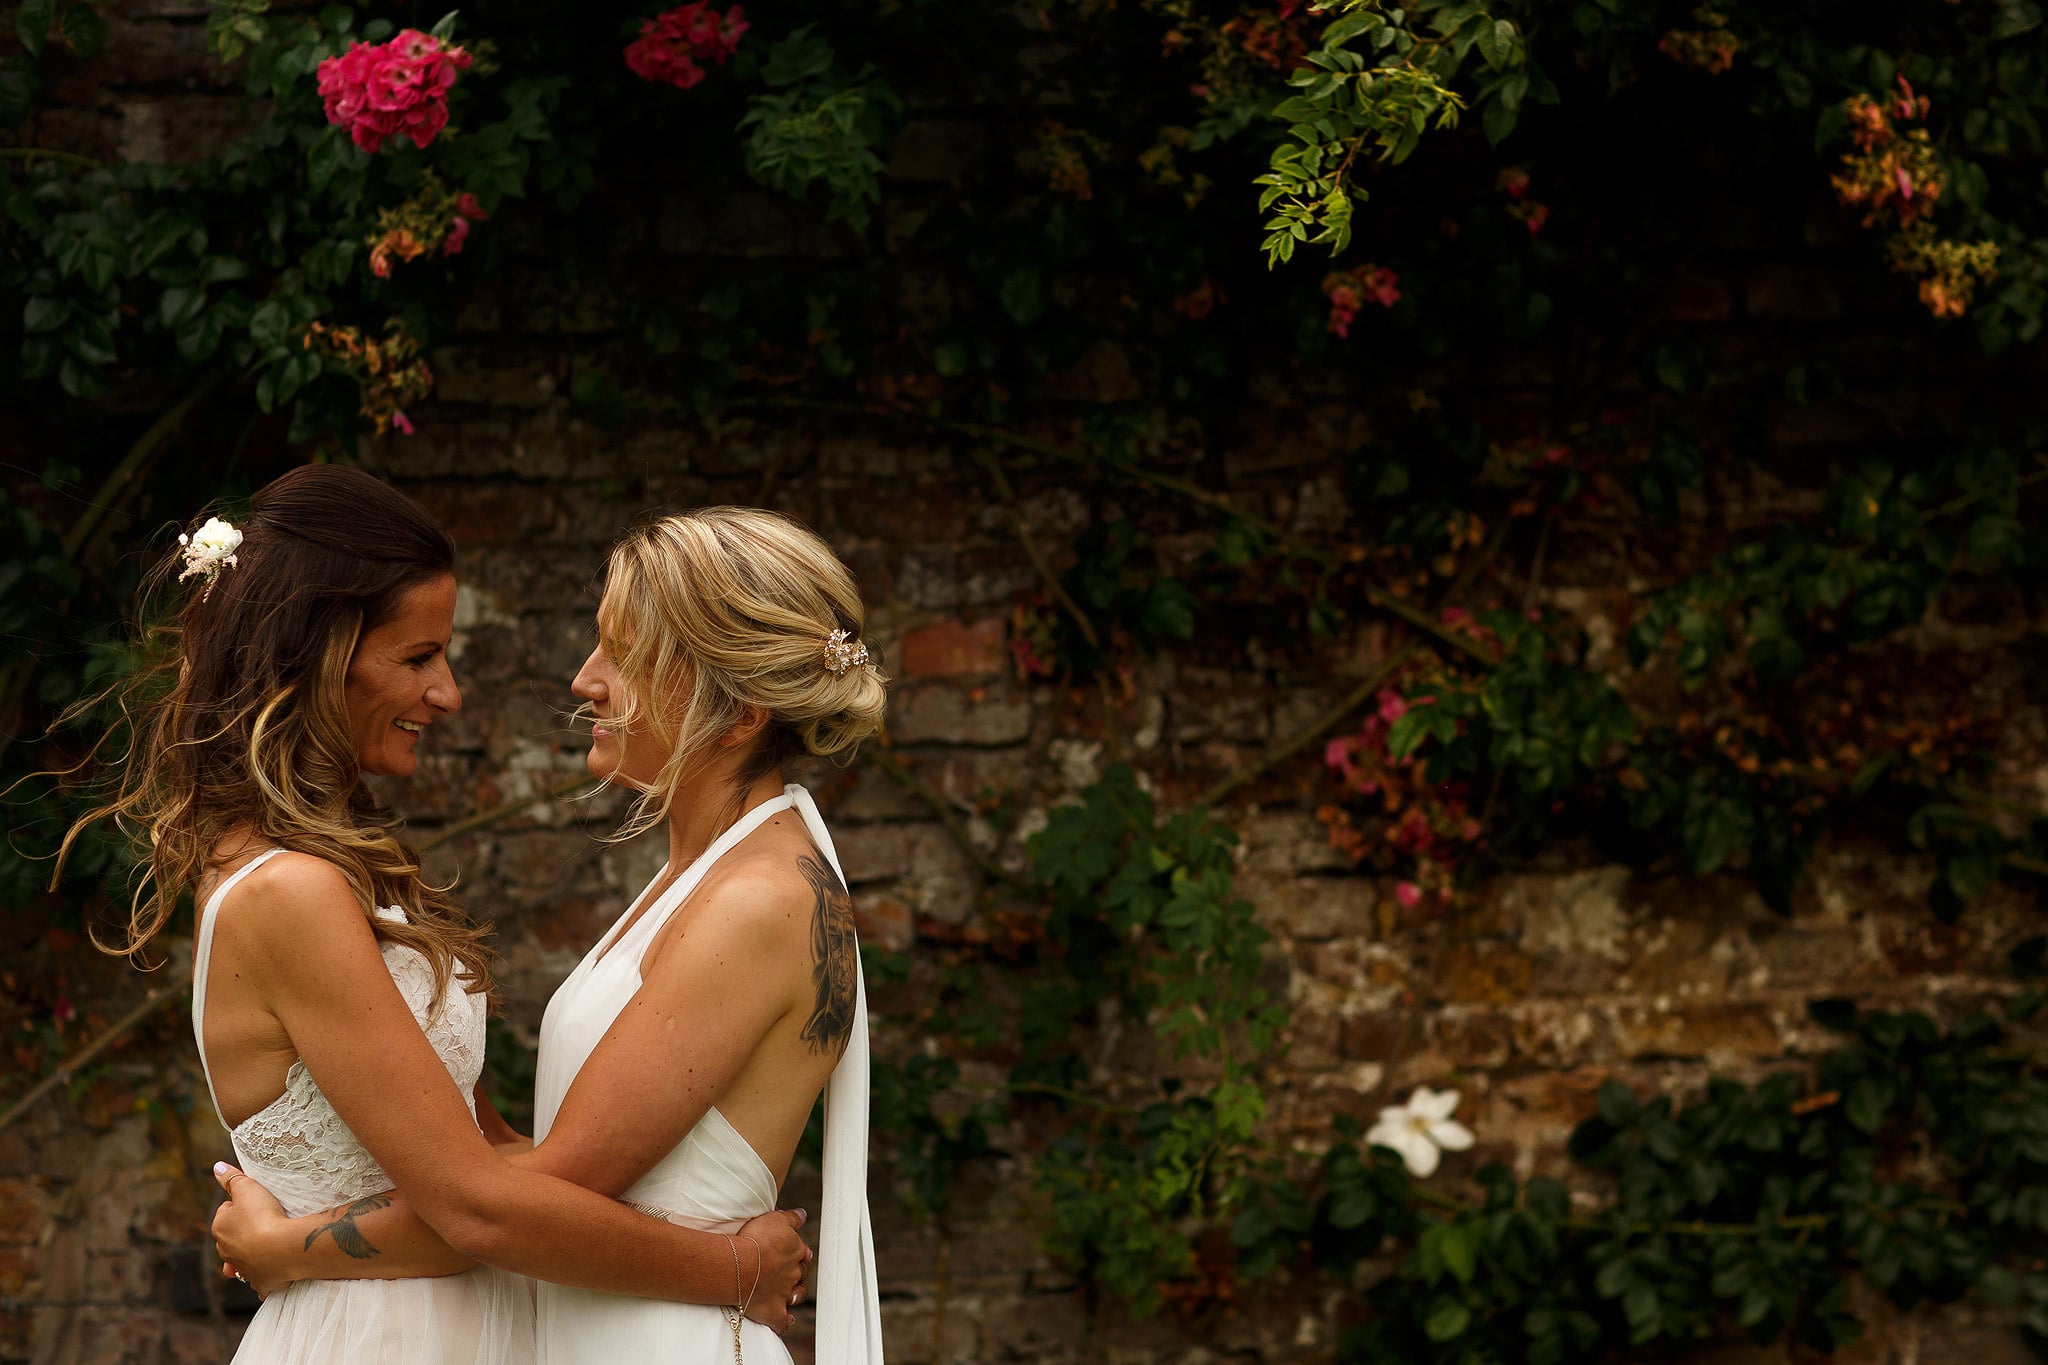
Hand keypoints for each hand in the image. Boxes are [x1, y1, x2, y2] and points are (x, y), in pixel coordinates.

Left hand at [211, 1161, 294, 1299]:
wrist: (280, 1248)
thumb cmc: (262, 1216)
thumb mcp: (247, 1188)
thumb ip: (232, 1178)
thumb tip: (217, 1167)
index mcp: (219, 1228)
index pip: (225, 1213)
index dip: (240, 1206)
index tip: (255, 1204)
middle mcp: (226, 1251)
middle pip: (232, 1239)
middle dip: (243, 1233)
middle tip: (262, 1223)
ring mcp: (243, 1269)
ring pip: (242, 1262)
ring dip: (250, 1257)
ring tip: (263, 1250)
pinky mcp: (260, 1282)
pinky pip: (260, 1279)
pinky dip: (264, 1276)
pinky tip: (273, 1271)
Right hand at [736, 1207, 810, 1333]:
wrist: (741, 1265)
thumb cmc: (755, 1239)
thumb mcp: (774, 1219)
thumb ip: (791, 1218)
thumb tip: (803, 1214)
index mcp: (795, 1251)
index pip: (803, 1253)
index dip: (798, 1253)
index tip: (793, 1253)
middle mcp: (793, 1273)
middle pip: (801, 1274)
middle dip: (797, 1273)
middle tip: (788, 1272)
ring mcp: (784, 1294)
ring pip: (796, 1296)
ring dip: (795, 1295)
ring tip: (792, 1295)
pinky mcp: (773, 1312)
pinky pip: (782, 1321)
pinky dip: (784, 1323)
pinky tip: (784, 1323)